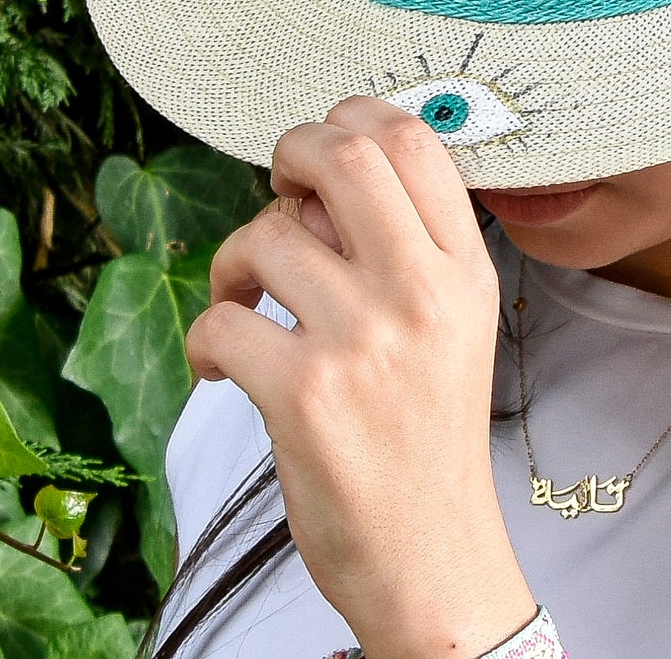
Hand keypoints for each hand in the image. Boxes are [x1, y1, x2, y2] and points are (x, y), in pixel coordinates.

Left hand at [184, 95, 537, 658]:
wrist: (430, 552)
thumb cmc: (431, 432)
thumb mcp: (458, 323)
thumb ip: (410, 245)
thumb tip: (325, 175)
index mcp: (465, 269)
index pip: (414, 142)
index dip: (355, 118)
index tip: (324, 152)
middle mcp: (424, 292)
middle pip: (343, 156)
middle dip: (290, 152)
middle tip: (278, 186)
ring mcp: (364, 340)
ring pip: (266, 234)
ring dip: (234, 260)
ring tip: (244, 297)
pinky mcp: (304, 394)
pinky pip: (222, 318)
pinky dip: (206, 337)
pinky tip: (221, 364)